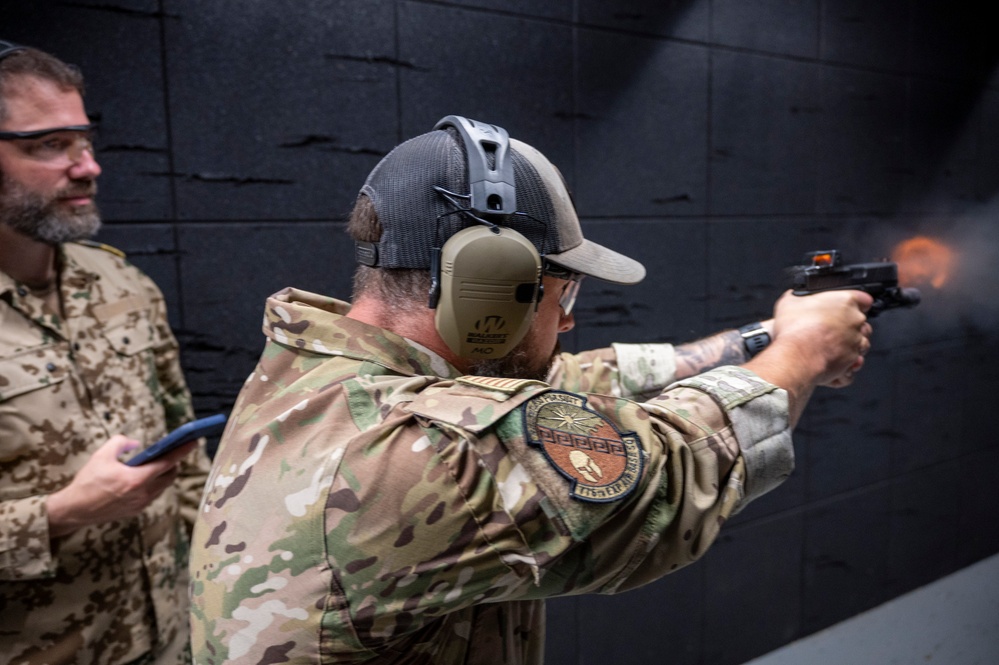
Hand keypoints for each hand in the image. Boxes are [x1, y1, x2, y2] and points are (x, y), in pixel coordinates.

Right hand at [46, 434, 196, 536]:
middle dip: (173, 463)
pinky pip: (152, 495)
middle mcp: (142, 494)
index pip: (167, 463)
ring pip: (162, 487)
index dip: (182, 451)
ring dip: (163, 475)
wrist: (74, 510)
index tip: (194, 441)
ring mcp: (140, 504)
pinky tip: (145, 477)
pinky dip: (153, 485)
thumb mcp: (101, 455)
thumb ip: (120, 443)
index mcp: (136, 480)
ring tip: (158, 463)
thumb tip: (135, 443)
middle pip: (169, 476)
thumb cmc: (87, 481)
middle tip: (171, 452)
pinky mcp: (135, 511)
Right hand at [771, 289, 873, 385]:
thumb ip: (798, 297)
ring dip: (850, 344)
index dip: (857, 303)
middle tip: (831, 329)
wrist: (797, 356)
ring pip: (861, 342)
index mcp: (845, 301)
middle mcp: (855, 321)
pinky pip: (854, 362)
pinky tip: (833, 361)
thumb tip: (795, 297)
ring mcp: (856, 341)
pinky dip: (847, 363)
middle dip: (850, 326)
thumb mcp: (789, 303)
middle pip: (862, 322)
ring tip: (831, 347)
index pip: (864, 299)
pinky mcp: (852, 360)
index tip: (848, 307)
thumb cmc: (795, 329)